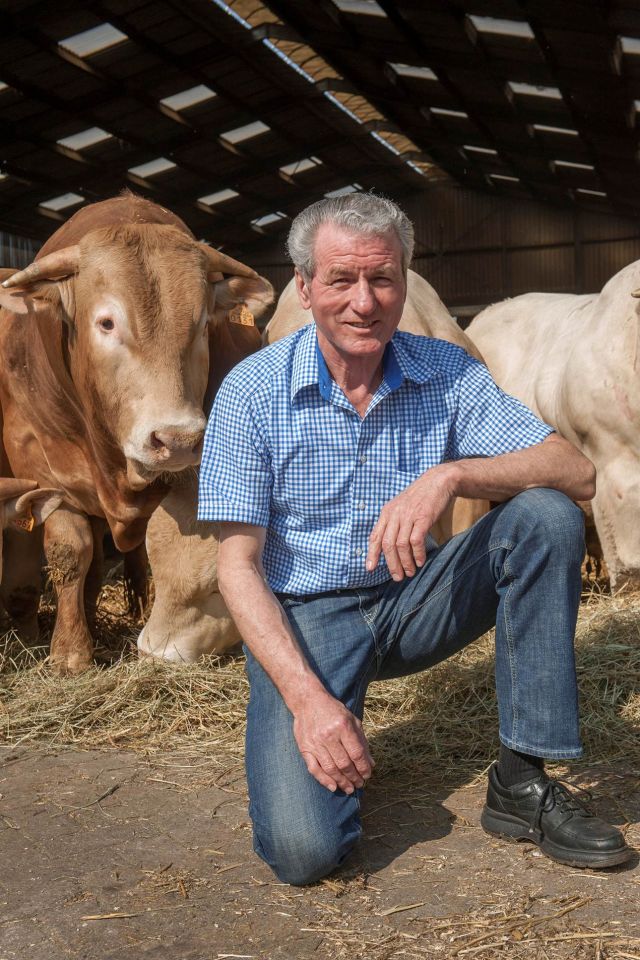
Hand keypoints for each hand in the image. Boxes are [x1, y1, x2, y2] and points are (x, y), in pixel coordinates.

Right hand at [292, 690, 374, 793]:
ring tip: (349, 788)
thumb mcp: (352, 720)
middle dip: (354, 777)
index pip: (356, 754)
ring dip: (342, 782)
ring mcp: (315, 743)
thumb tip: (370, 763)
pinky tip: (333, 787)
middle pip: (344, 764)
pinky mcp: (305, 748)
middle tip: (360, 784)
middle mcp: (329, 735)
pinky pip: (314, 768)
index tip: (368, 775)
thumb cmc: (333, 710)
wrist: (308, 701)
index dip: (364, 767)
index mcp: (343, 726)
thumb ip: (362, 741)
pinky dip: (323, 780)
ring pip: (330, 769)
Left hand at [366, 465, 454, 579]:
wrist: (438, 481)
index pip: (375, 536)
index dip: (372, 553)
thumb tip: (388, 545)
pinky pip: (416, 541)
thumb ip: (393, 522)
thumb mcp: (401, 506)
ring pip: (401, 545)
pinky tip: (420, 561)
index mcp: (387, 512)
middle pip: (387, 544)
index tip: (369, 568)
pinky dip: (417, 554)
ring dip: (405, 562)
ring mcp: (408, 515)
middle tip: (397, 577)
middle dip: (391, 564)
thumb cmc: (420, 498)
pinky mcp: (423, 517)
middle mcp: (395, 514)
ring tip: (410, 572)